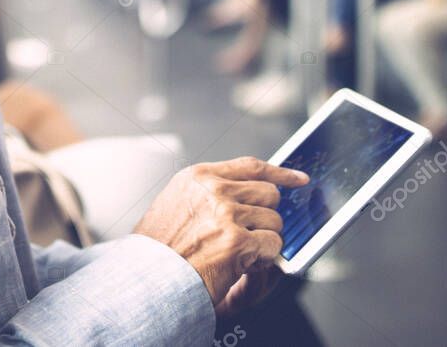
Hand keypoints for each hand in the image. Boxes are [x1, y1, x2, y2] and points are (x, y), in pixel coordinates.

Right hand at [133, 157, 308, 313]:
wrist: (148, 279)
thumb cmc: (160, 249)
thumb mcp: (177, 203)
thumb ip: (210, 192)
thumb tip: (250, 192)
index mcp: (198, 177)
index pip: (251, 166)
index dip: (280, 173)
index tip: (299, 179)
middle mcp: (213, 190)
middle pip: (269, 194)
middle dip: (266, 216)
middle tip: (250, 234)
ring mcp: (226, 214)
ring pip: (274, 221)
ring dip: (264, 240)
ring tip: (239, 253)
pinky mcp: (237, 241)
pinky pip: (273, 245)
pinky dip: (264, 259)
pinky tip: (242, 264)